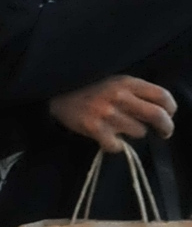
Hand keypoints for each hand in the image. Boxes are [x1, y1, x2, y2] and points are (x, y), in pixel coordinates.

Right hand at [48, 76, 176, 150]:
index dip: (171, 109)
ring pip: (139, 132)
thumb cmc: (89, 87)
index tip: (168, 115)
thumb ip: (135, 91)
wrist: (55, 93)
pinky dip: (116, 145)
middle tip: (164, 132)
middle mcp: (120, 97)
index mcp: (127, 82)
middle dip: (166, 127)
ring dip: (134, 133)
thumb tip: (160, 108)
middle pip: (157, 116)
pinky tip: (109, 138)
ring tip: (122, 128)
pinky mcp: (95, 129)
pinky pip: (118, 146)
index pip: (162, 96)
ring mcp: (107, 114)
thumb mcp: (114, 80)